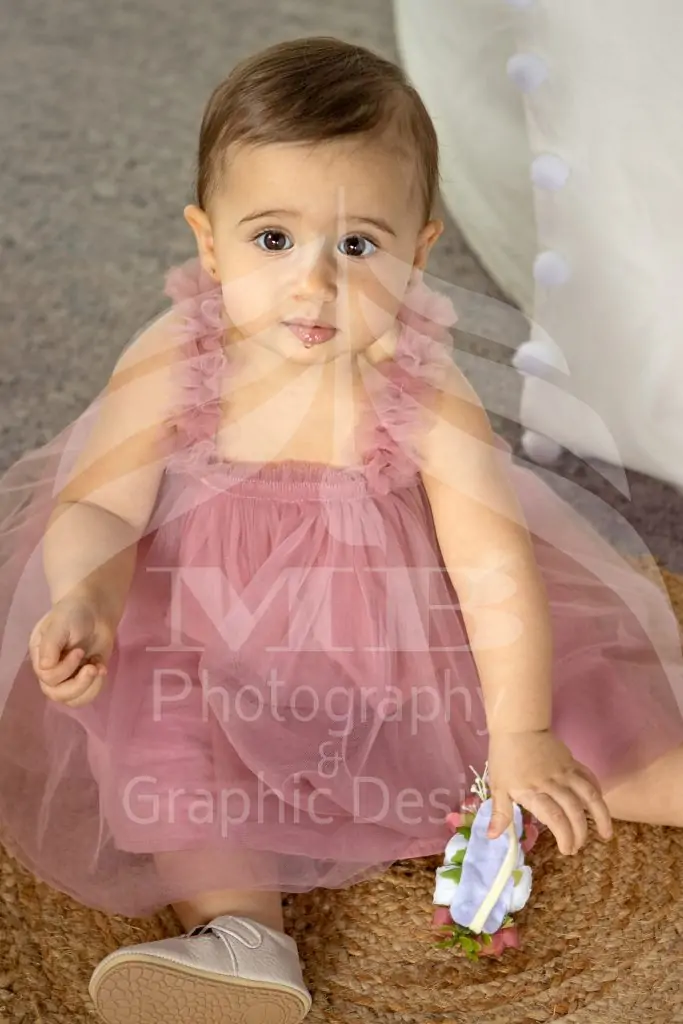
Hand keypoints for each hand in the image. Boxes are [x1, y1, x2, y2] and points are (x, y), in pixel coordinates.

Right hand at [28, 594, 115, 707]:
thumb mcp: (60, 623)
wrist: (95, 610)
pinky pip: (87, 695)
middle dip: (78, 685)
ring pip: (72, 699)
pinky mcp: (85, 678)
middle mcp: (51, 670)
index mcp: (40, 656)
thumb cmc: (74, 613)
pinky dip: (97, 686)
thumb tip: (45, 667)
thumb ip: (51, 644)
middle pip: (57, 694)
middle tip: (92, 667)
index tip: (79, 651)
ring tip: (98, 668)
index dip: (64, 669)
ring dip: (89, 687)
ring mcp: (68, 676)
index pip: (47, 677)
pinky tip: (102, 668)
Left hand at [486, 729, 612, 855]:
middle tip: (578, 847)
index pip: (555, 818)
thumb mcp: (498, 786)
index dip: (565, 836)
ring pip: (589, 795)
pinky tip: (600, 805)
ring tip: (606, 834)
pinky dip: (598, 792)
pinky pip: (589, 778)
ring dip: (600, 816)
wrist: (518, 727)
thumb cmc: (505, 758)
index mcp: (533, 791)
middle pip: (574, 811)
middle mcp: (553, 784)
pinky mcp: (572, 762)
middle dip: (580, 833)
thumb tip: (492, 837)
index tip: (567, 850)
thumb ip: (500, 813)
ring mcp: (565, 772)